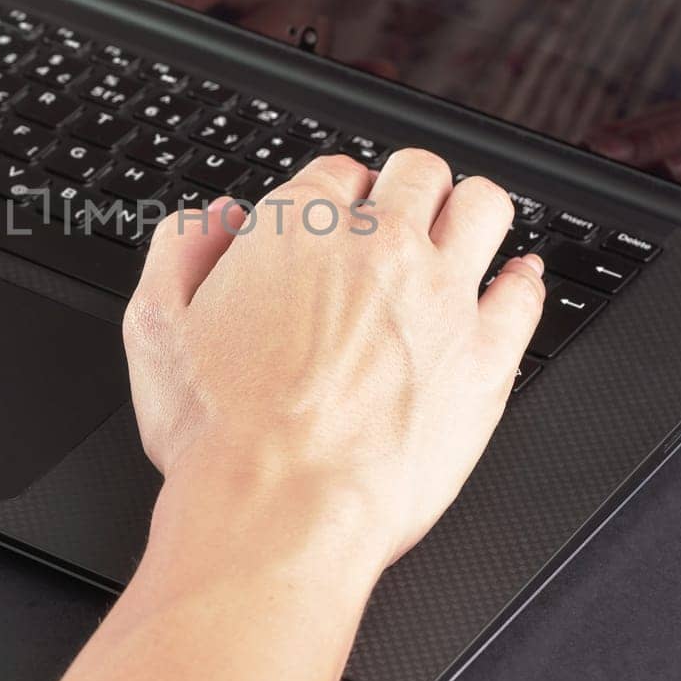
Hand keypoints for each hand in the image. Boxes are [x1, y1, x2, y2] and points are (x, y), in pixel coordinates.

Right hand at [123, 151, 545, 568]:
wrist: (280, 507)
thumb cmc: (219, 433)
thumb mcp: (155, 324)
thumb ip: (181, 249)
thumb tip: (213, 219)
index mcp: (299, 228)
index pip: (338, 173)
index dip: (338, 193)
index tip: (340, 217)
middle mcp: (379, 246)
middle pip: (417, 174)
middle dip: (406, 189)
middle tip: (401, 217)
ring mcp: (441, 296)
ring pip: (483, 208)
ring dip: (471, 211)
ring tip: (462, 230)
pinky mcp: (485, 354)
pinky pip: (525, 292)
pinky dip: (523, 279)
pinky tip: (515, 281)